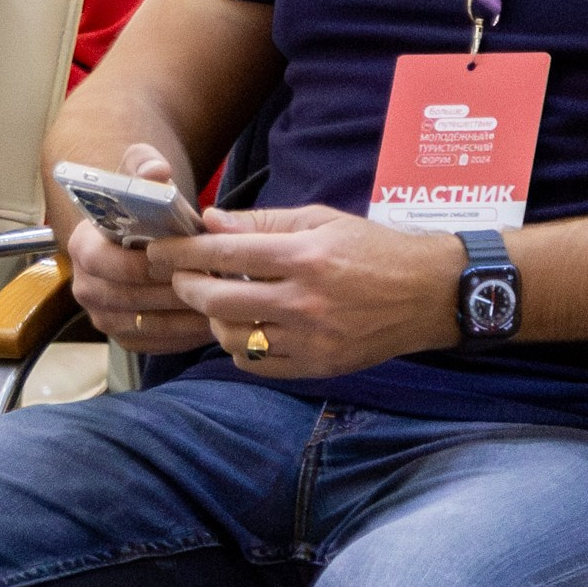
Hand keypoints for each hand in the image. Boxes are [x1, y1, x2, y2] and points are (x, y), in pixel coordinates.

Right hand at [66, 144, 216, 353]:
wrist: (131, 230)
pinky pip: (157, 345)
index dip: (151, 264)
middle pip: (132, 298)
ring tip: (221, 303)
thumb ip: (144, 165)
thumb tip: (156, 171)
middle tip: (215, 284)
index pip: (112, 264)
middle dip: (175, 291)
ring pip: (148, 325)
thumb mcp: (138, 174)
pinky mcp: (123, 338)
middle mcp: (85, 285)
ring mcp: (102, 316)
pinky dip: (186, 337)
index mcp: (82, 246)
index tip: (188, 258)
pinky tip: (213, 320)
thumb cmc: (138, 203)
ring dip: (185, 317)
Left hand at [153, 204, 464, 378]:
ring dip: (212, 319)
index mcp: (305, 257)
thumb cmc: (372, 249)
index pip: (224, 255)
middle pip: (218, 302)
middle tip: (180, 278)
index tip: (158, 251)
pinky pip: (257, 364)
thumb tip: (209, 222)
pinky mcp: (319, 366)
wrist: (430, 294)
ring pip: (233, 338)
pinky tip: (244, 328)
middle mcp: (306, 301)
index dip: (182, 252)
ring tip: (215, 302)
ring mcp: (313, 339)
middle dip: (187, 288)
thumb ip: (261, 224)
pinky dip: (239, 347)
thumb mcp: (320, 220)